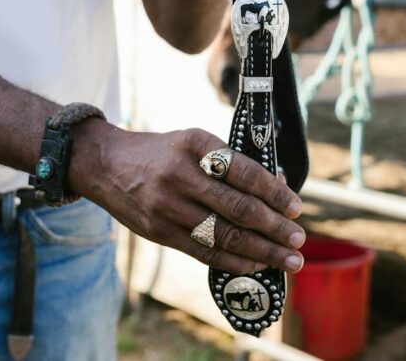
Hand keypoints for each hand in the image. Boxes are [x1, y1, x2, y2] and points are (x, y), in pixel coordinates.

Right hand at [71, 124, 304, 274]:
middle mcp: (180, 175)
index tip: (295, 206)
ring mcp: (167, 207)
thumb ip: (229, 163)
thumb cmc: (162, 152)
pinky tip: (256, 264)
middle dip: (274, 227)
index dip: (274, 192)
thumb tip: (276, 187)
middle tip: (299, 238)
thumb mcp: (193, 142)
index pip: (244, 172)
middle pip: (237, 208)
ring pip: (224, 235)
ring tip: (288, 259)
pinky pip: (204, 252)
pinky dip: (235, 260)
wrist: (106, 165)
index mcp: (194, 145)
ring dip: (262, 251)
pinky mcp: (159, 232)